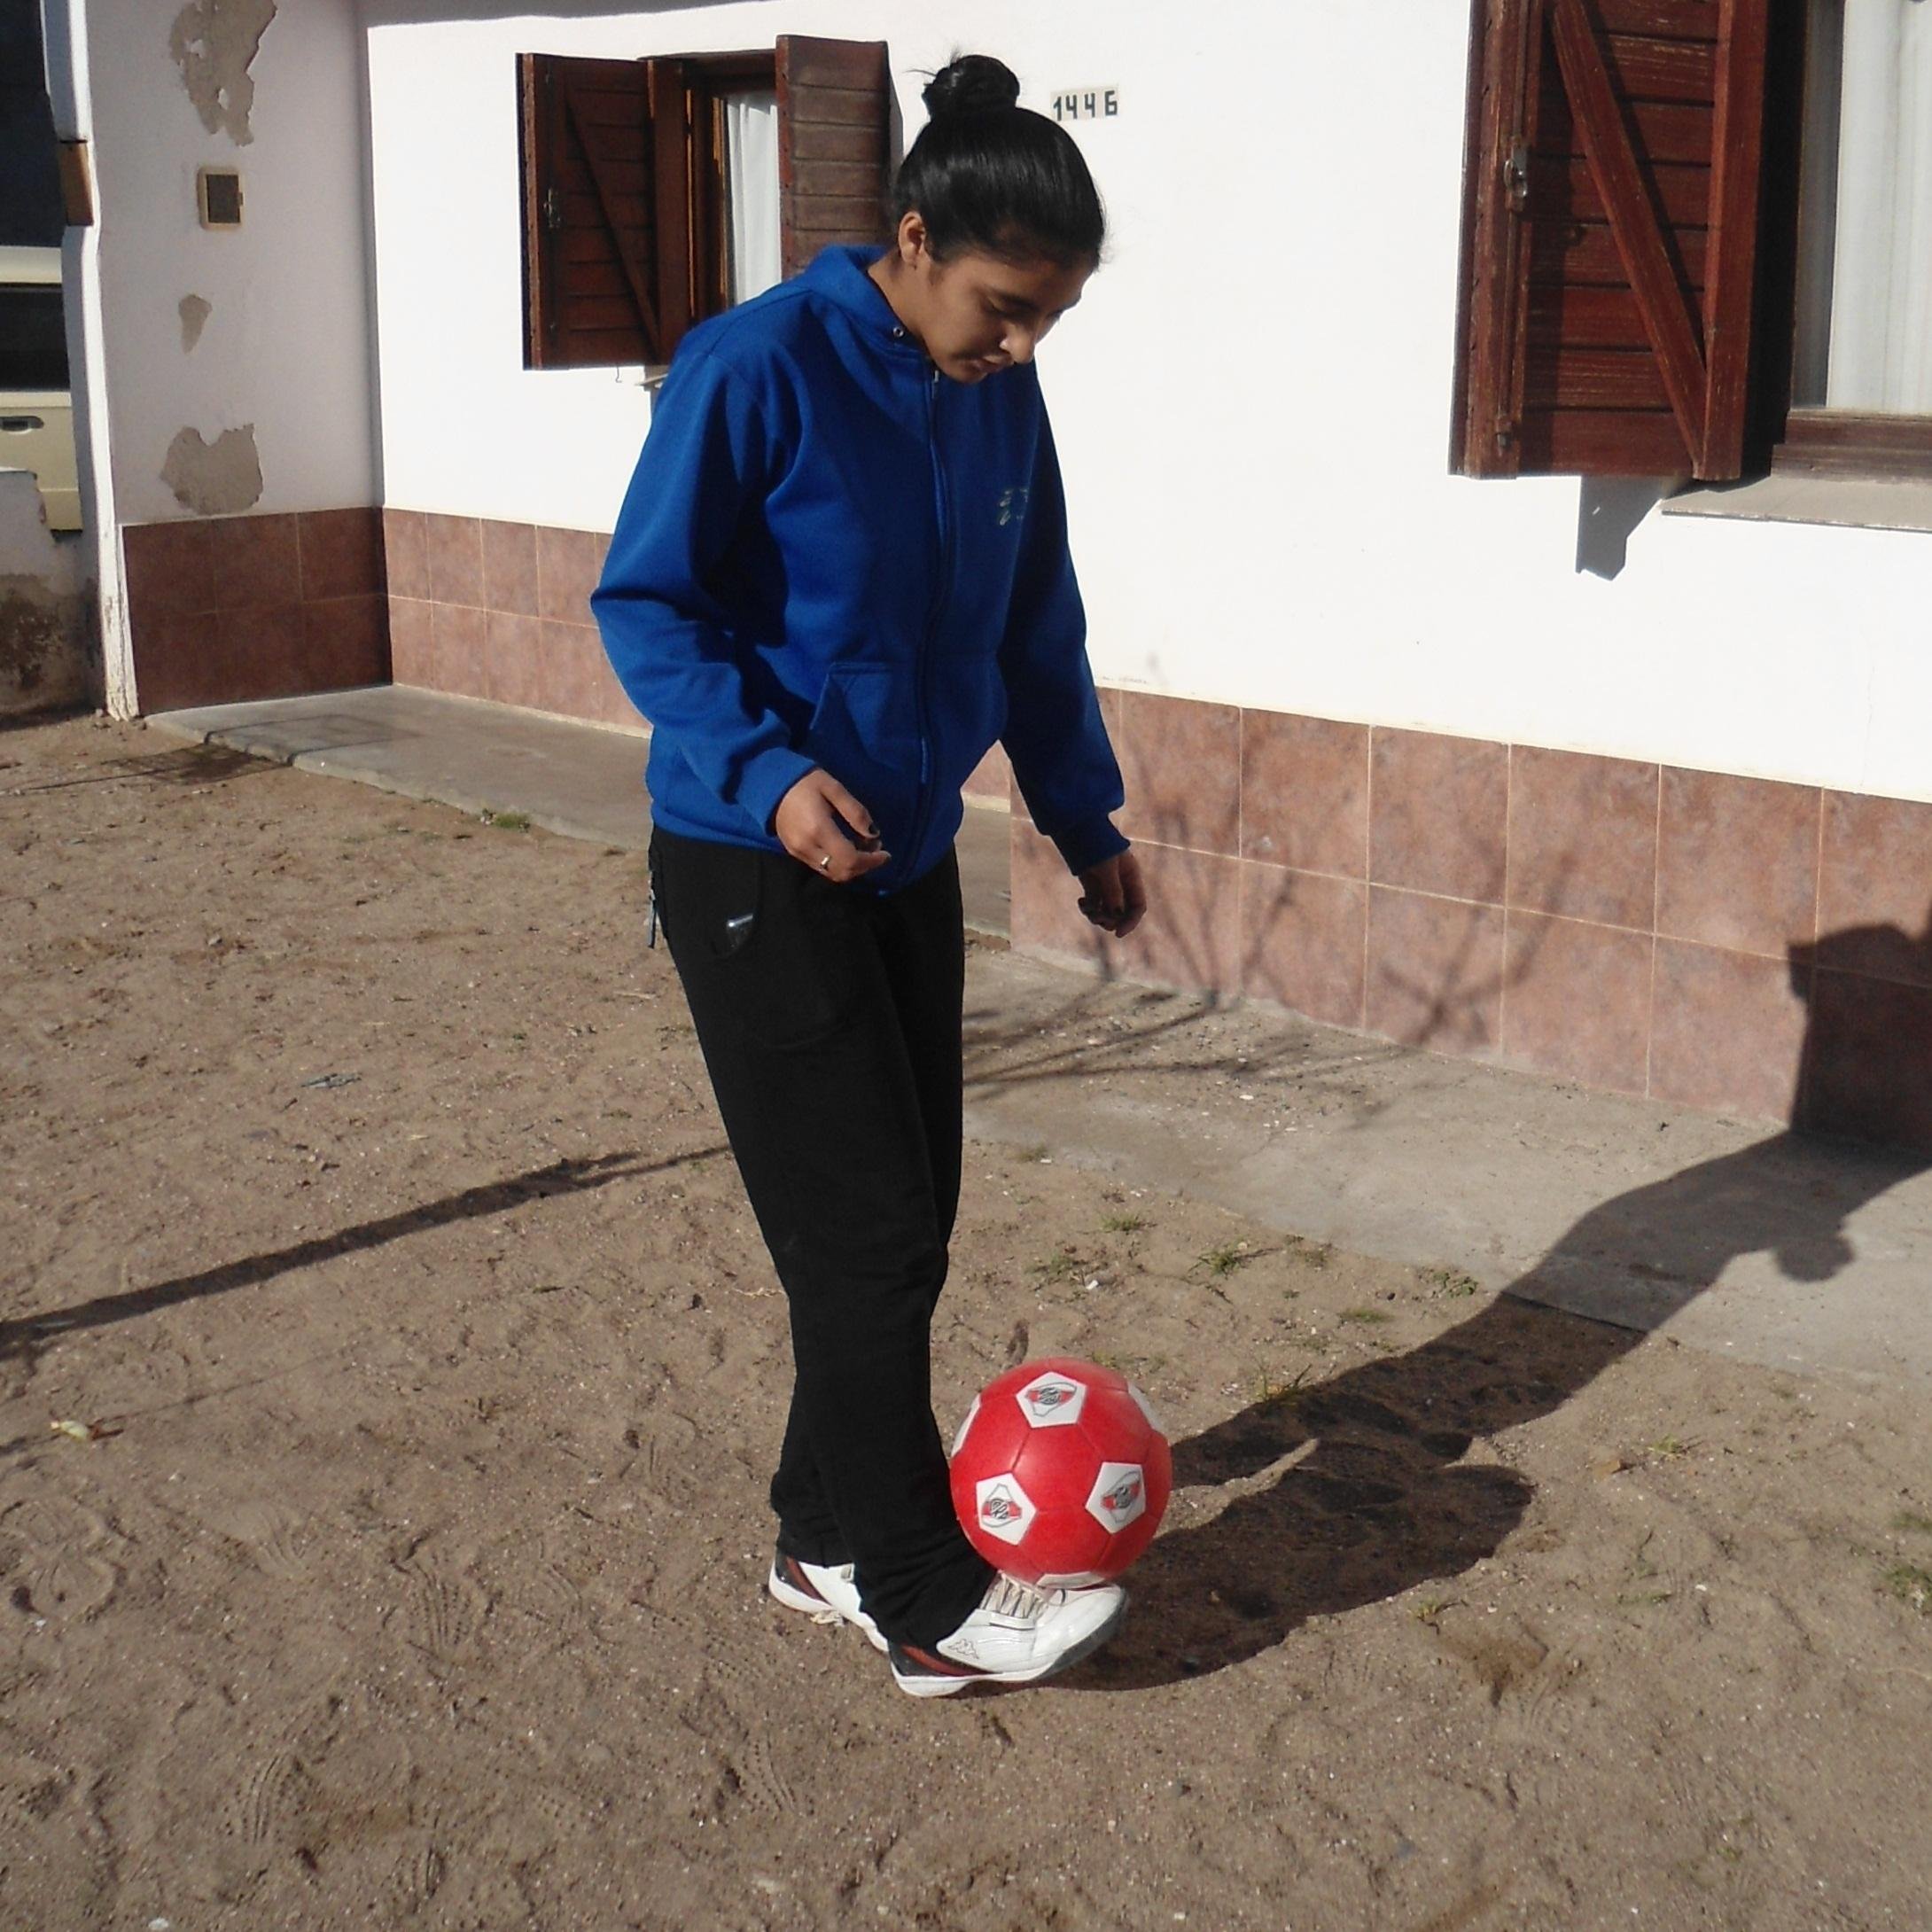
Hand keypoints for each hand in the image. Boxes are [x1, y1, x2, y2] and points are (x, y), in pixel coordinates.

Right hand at [773, 769, 889, 882]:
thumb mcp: (835, 788)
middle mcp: (808, 847)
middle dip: (864, 866)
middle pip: (842, 872)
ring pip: (831, 874)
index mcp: (819, 829)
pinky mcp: (794, 853)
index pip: (850, 859)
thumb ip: (855, 812)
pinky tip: (845, 849)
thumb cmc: (805, 782)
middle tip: (875, 850)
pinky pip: (821, 868)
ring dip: (851, 868)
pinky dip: (838, 865)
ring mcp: (798, 852)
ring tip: (863, 850)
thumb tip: (873, 835)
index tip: (885, 853)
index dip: (871, 861)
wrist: (770, 784)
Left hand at [1076, 850, 1145, 936]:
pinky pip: (1093, 905)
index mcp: (1132, 878)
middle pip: (1122, 913)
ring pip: (1106, 912)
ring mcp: (1106, 886)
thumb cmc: (1098, 846)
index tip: (1118, 933)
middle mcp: (1121, 885)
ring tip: (1087, 908)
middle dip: (1110, 919)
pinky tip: (1081, 901)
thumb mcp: (1108, 868)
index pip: (1138, 906)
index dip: (1131, 922)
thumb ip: (1113, 891)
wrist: (1079, 832)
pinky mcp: (1092, 886)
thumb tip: (1116, 915)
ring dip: (1097, 915)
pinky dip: (1087, 908)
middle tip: (1097, 917)